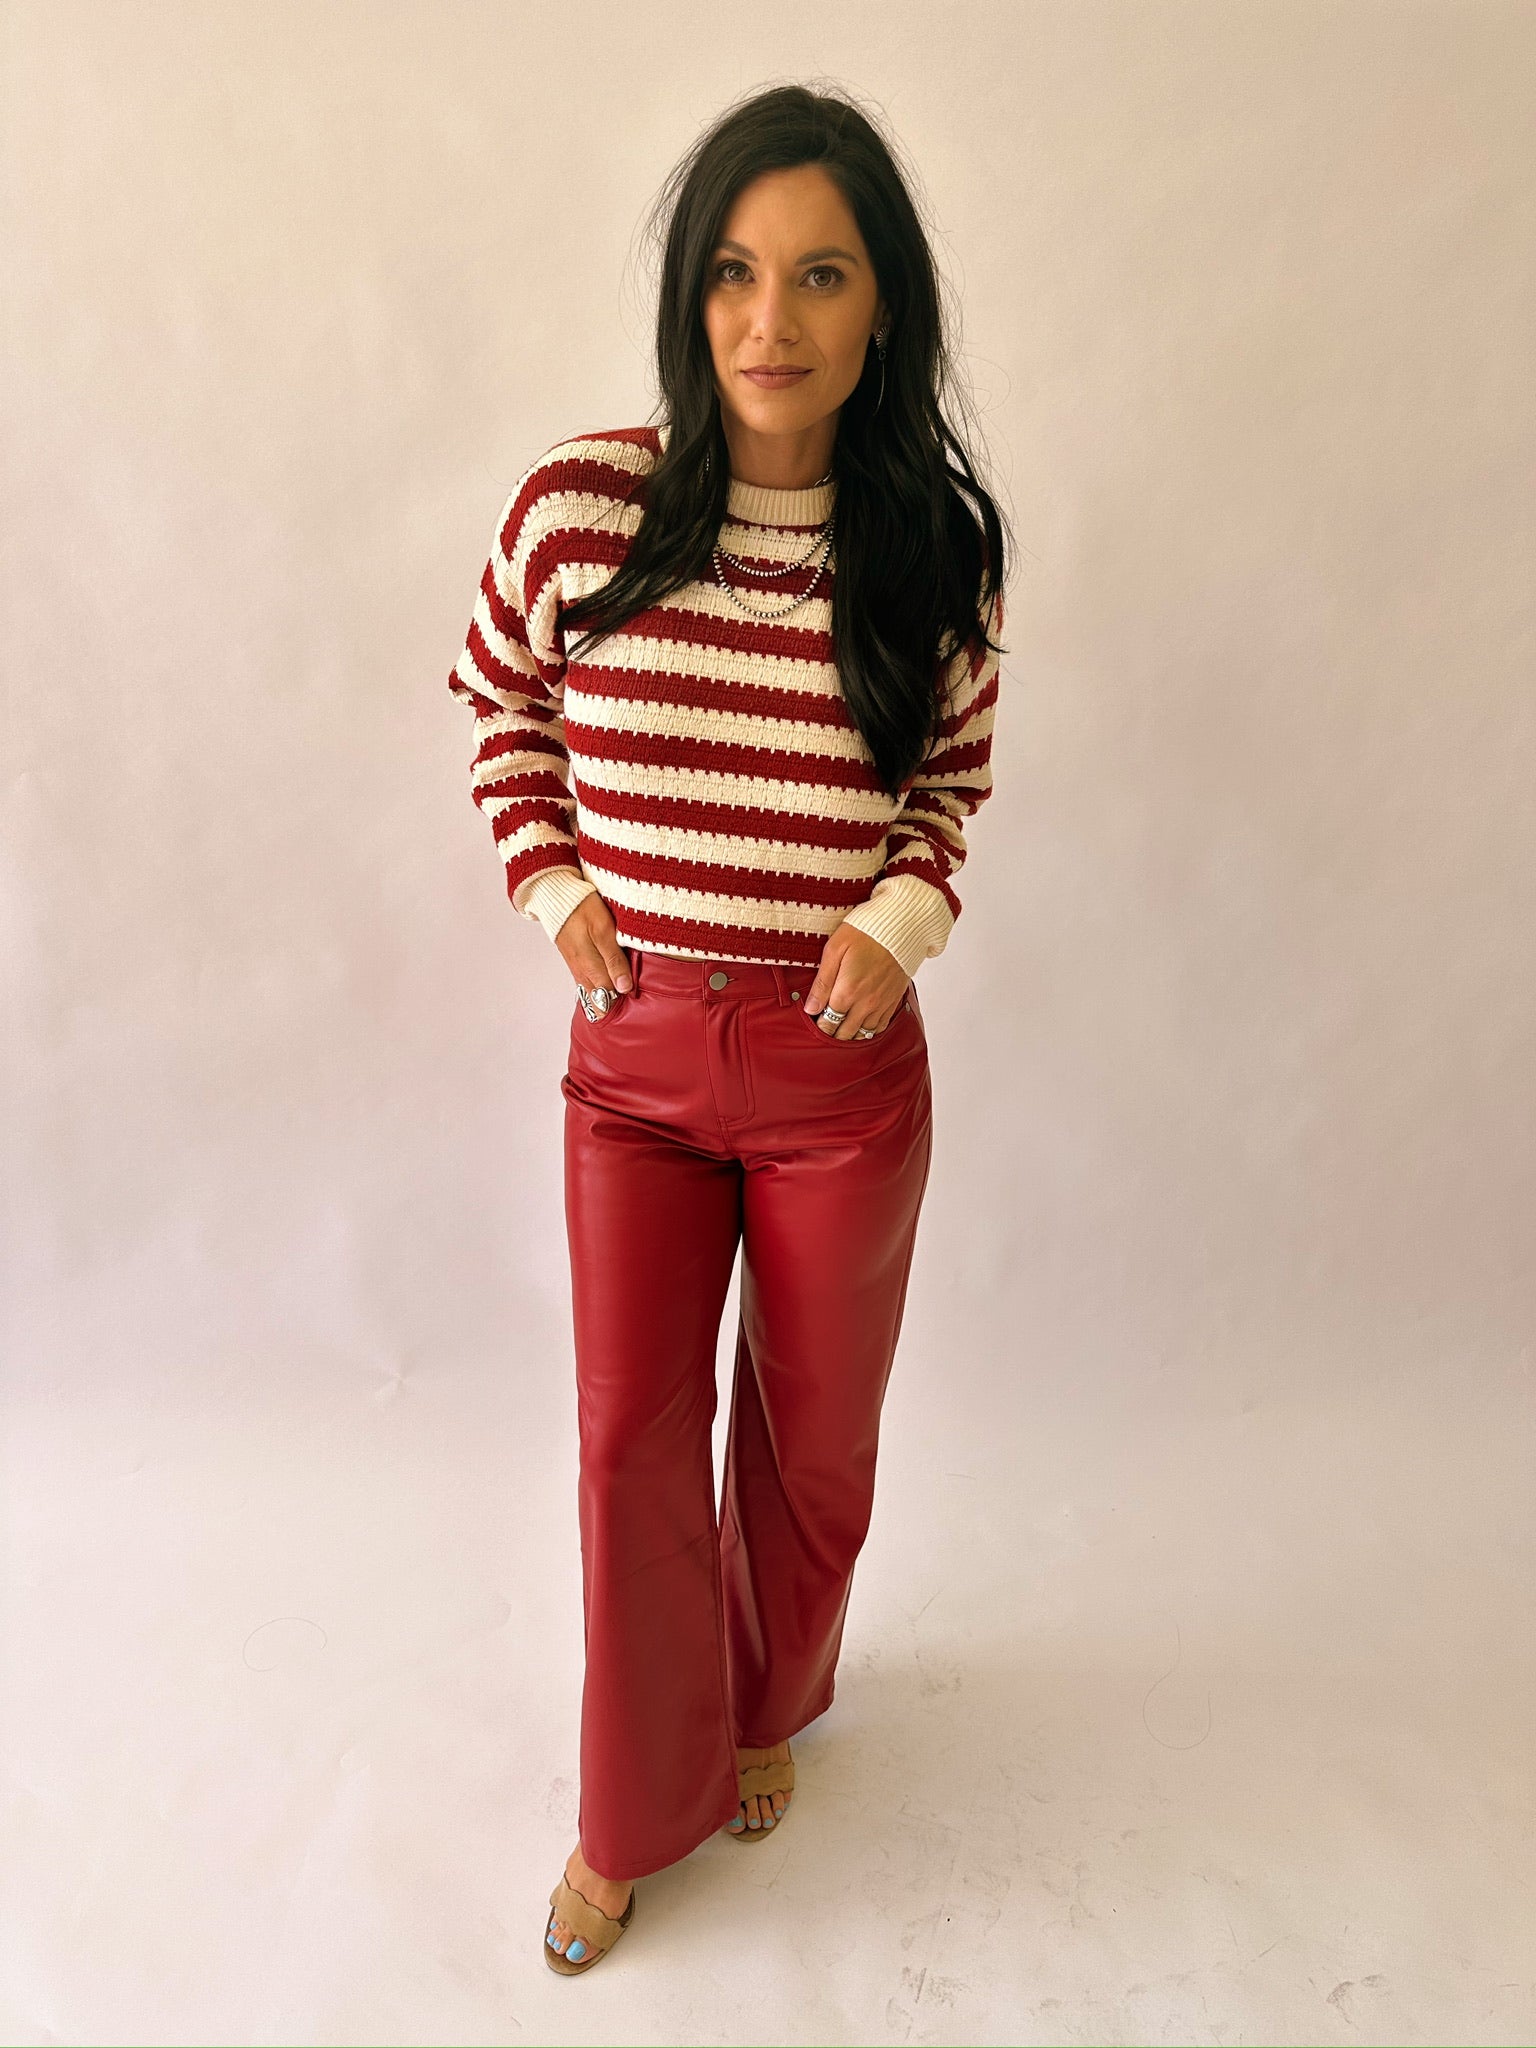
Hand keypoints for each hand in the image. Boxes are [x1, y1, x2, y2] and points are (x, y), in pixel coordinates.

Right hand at [554, 894, 631, 1015]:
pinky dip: (599, 982)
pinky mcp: (575, 961)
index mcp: (590, 967)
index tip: (637, 989)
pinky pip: (588, 980)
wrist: (556, 898)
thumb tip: (624, 988)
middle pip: (602, 997)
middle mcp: (582, 972)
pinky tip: (607, 978)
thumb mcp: (603, 931)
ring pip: (595, 990)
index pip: (611, 995)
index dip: (626, 994)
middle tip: (631, 990)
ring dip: (608, 991)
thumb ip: (614, 960)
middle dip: (617, 997)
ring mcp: (577, 968)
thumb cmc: (581, 909)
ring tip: (621, 984)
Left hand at [803, 925, 909, 1039]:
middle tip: (825, 1030)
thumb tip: (811, 1008)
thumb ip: (822, 983)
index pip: (828, 1022)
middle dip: (833, 1035)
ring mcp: (881, 1004)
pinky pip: (880, 1026)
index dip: (819, 1027)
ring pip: (863, 1034)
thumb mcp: (834, 950)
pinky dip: (869, 1031)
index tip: (815, 1024)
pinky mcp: (893, 1000)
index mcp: (847, 991)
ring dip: (851, 1036)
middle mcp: (866, 1003)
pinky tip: (862, 1027)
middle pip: (845, 1033)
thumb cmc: (865, 932)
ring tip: (841, 1032)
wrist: (900, 927)